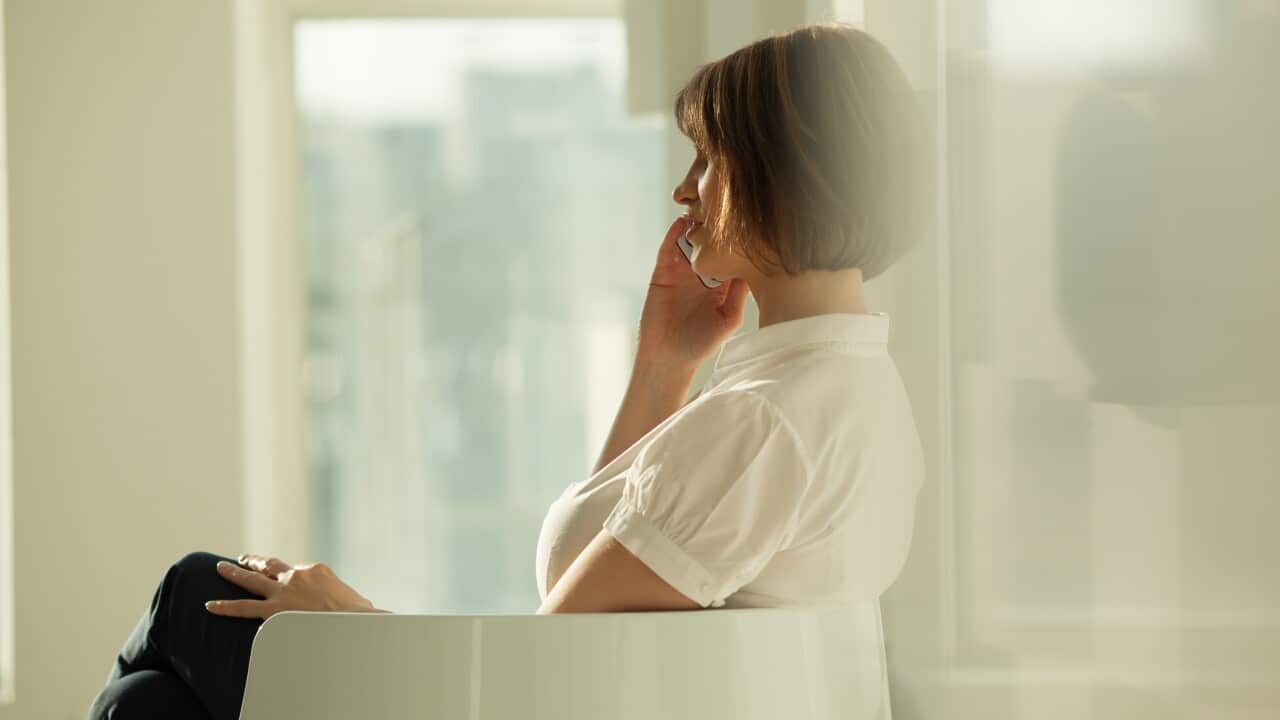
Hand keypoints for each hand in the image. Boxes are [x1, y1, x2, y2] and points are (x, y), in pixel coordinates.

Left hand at [204, 553, 383, 619]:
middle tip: (243, 559)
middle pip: (270, 565)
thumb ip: (348, 599)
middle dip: (255, 561)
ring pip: (252, 579)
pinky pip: (244, 608)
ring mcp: (283, 591)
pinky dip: (226, 606)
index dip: (288, 576)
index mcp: (316, 569)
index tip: (287, 581)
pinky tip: (211, 605)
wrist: (353, 623)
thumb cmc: (359, 615)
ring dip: (235, 572)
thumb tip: (360, 606)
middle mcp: (296, 575)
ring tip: (220, 567)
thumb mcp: (357, 600)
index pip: (296, 570)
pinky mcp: (273, 611)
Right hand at [636, 216, 750, 372]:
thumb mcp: (729, 318)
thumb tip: (752, 269)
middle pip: (709, 244)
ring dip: (695, 226)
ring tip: (704, 208)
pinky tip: (681, 224)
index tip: (747, 223)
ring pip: (689, 242)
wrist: (668, 358)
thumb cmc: (701, 344)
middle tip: (725, 207)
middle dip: (716, 227)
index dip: (737, 240)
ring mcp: (681, 272)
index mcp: (720, 284)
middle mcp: (701, 274)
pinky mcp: (663, 273)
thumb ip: (739, 294)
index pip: (730, 255)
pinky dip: (673, 236)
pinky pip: (667, 250)